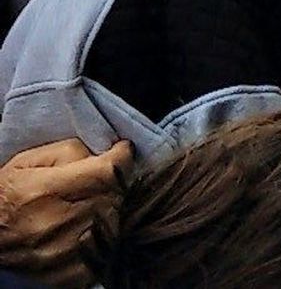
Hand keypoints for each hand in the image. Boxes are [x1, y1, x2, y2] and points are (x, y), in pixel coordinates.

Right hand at [0, 138, 132, 287]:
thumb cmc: (6, 196)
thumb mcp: (28, 162)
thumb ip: (72, 152)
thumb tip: (107, 153)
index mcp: (45, 191)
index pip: (108, 173)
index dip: (122, 158)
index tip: (122, 152)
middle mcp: (55, 224)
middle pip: (116, 197)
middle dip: (117, 183)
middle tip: (104, 179)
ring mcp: (64, 253)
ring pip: (117, 224)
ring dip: (113, 210)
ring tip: (94, 204)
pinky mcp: (69, 274)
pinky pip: (108, 251)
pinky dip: (106, 237)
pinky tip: (91, 228)